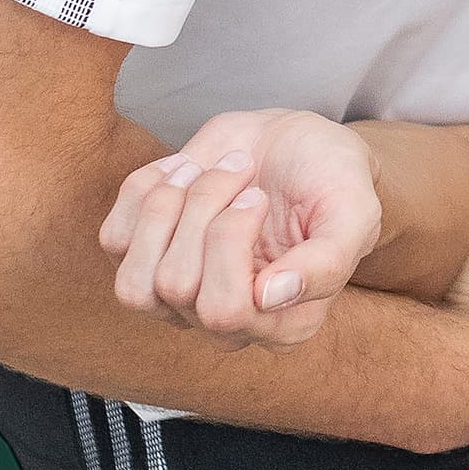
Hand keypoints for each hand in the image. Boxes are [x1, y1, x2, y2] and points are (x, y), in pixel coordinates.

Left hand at [99, 108, 382, 347]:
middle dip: (204, 208)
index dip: (229, 242)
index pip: (224, 311)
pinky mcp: (144, 258)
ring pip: (134, 283)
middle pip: (176, 286)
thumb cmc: (332, 180)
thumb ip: (328, 262)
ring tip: (205, 172)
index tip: (258, 196)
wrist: (299, 144)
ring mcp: (178, 297)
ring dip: (166, 208)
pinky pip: (114, 241)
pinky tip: (184, 171)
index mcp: (282, 325)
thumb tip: (269, 298)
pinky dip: (144, 192)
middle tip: (240, 171)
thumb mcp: (354, 212)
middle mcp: (225, 323)